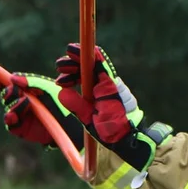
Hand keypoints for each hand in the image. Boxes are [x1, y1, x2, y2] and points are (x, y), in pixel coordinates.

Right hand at [0, 73, 84, 151]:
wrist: (71, 125)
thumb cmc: (62, 103)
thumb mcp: (47, 89)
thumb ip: (31, 82)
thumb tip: (13, 78)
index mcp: (26, 89)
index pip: (8, 83)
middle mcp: (21, 100)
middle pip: (5, 94)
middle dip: (7, 92)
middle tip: (12, 91)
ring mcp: (20, 115)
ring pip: (7, 108)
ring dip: (12, 105)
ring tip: (23, 103)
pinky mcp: (21, 129)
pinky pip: (10, 124)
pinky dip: (11, 118)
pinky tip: (13, 116)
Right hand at [53, 43, 173, 170]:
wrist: (129, 139)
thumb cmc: (113, 130)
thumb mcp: (92, 120)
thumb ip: (77, 106)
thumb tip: (62, 92)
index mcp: (108, 86)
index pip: (96, 62)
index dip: (82, 53)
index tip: (70, 50)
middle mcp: (109, 83)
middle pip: (90, 65)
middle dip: (73, 63)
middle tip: (58, 67)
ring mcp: (108, 87)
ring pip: (90, 73)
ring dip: (74, 73)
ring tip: (60, 80)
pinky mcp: (106, 93)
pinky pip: (91, 81)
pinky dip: (79, 81)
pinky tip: (68, 86)